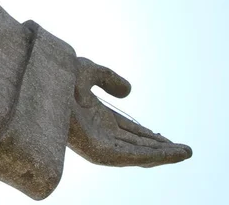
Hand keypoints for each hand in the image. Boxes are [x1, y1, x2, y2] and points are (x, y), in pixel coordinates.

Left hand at [68, 57, 191, 166]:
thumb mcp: (90, 73)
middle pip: (136, 144)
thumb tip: (129, 91)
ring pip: (138, 154)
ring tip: (186, 153)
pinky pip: (132, 156)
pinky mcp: (99, 151)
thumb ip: (109, 80)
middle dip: (160, 147)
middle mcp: (99, 134)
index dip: (149, 136)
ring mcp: (99, 144)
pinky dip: (154, 156)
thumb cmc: (57, 76)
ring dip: (163, 154)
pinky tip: (171, 153)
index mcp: (98, 119)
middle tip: (184, 150)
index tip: (165, 137)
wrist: (42, 81)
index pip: (129, 132)